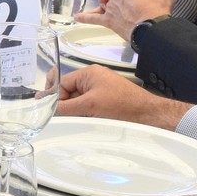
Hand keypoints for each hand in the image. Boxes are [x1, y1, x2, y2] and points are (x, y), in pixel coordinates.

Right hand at [57, 65, 191, 128]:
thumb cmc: (123, 106)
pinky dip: (85, 115)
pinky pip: (88, 107)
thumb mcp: (89, 106)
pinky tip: (89, 122)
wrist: (149, 115)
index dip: (54, 97)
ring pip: (78, 101)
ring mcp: (100, 90)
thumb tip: (48, 108)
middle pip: (68, 91)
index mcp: (88, 73)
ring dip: (76, 112)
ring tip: (81, 121)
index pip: (61, 82)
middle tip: (65, 119)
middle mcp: (93, 78)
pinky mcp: (106, 101)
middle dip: (65, 105)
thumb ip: (65, 107)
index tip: (50, 110)